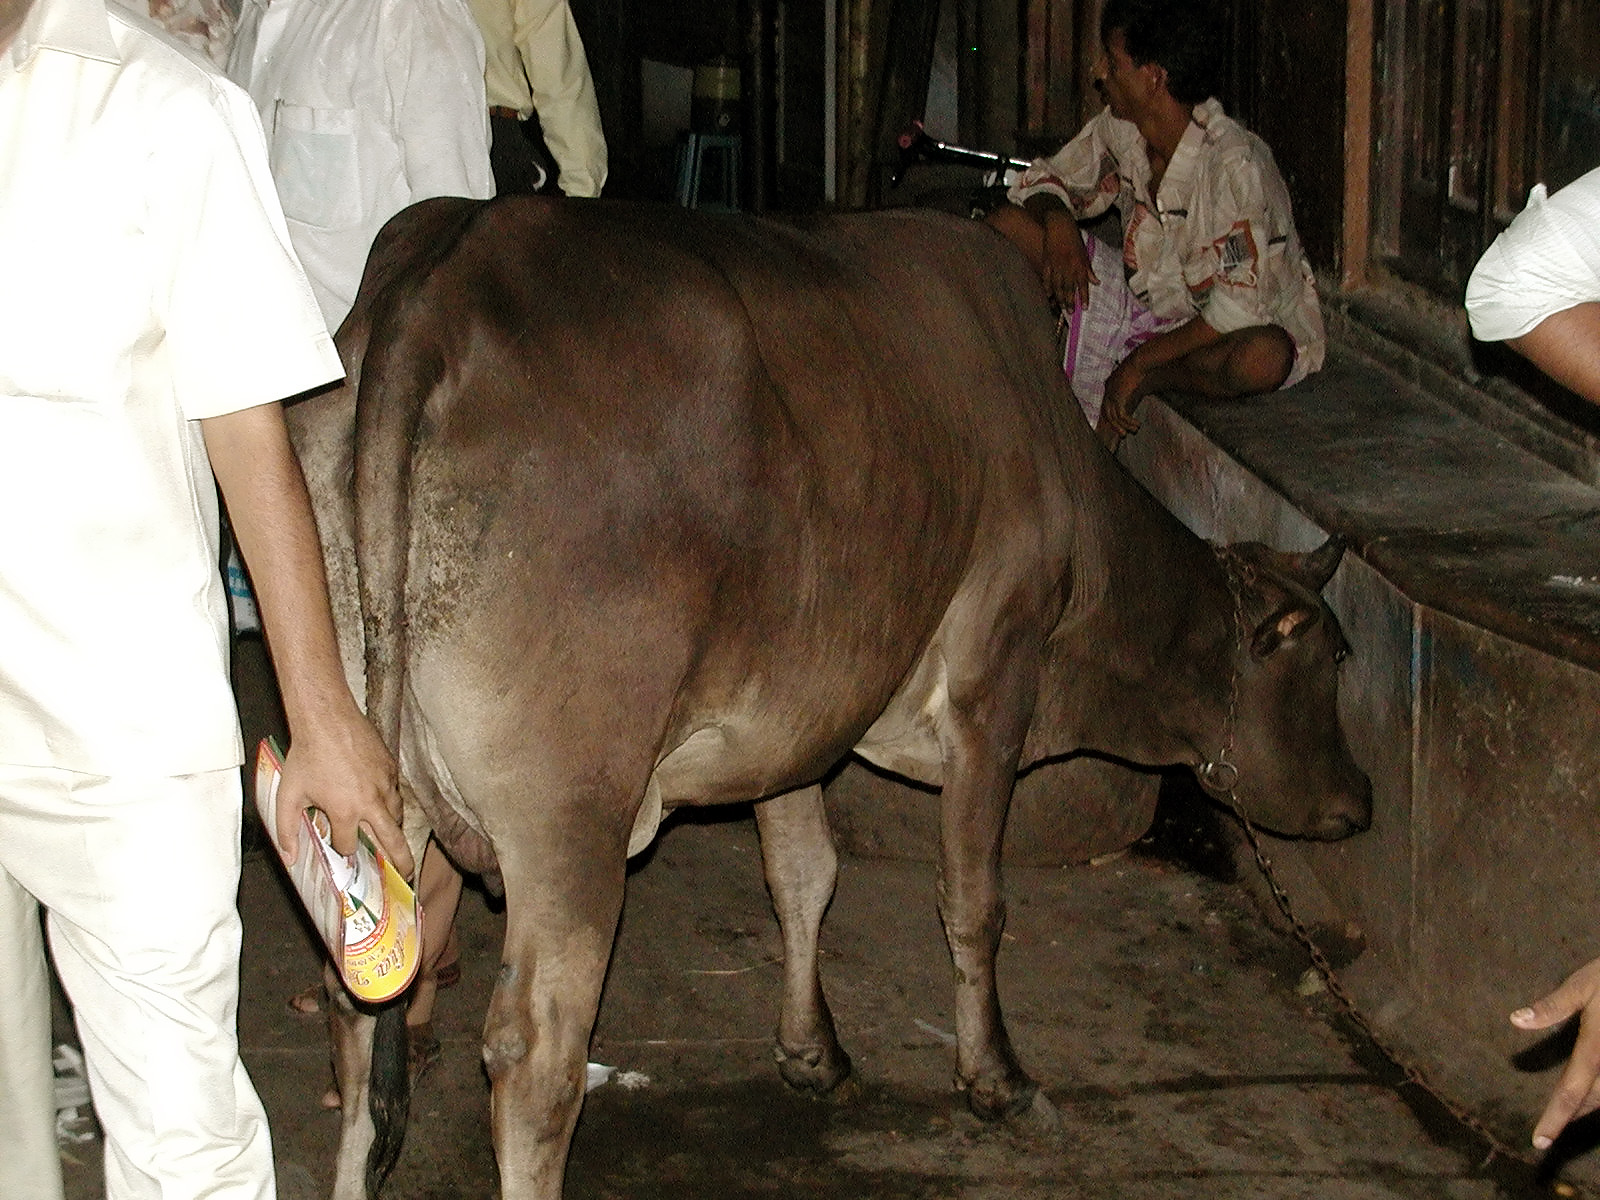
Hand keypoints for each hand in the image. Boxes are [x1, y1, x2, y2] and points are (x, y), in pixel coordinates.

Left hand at [274, 706, 413, 878]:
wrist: (328, 719)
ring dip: (395, 831)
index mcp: (346, 812)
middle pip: (393, 841)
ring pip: (397, 816)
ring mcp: (385, 784)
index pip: (349, 845)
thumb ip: (287, 830)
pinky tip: (386, 805)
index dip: (342, 848)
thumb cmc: (307, 756)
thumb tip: (290, 858)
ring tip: (395, 840)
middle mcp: (370, 802)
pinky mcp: (391, 768)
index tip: (339, 845)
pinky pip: (396, 794)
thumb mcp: (288, 795)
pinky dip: (392, 804)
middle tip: (406, 874)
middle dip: (401, 861)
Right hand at [1041, 211, 1096, 311]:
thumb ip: (1088, 269)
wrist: (1059, 225)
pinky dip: (1047, 288)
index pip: (1083, 284)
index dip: (1084, 297)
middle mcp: (1068, 266)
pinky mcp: (1047, 263)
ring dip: (1059, 298)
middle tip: (1071, 312)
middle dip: (1070, 301)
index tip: (1084, 308)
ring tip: (1061, 308)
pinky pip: (1046, 279)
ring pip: (1057, 286)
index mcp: (1079, 264)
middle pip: (1069, 288)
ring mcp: (1056, 265)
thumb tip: (1096, 282)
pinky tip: (1048, 296)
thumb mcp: (1084, 252)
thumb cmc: (1074, 238)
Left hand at [1095, 358, 1147, 442]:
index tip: (1120, 424)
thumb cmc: (1139, 366)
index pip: (1106, 405)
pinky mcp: (1118, 398)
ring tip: (1134, 430)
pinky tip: (1136, 425)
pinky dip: (1129, 422)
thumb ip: (1129, 385)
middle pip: (1107, 414)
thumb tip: (1135, 388)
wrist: (1139, 361)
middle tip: (1123, 434)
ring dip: (1124, 426)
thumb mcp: (1131, 377)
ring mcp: (1112, 395)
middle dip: (1115, 425)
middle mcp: (1108, 391)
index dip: (1112, 416)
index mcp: (1109, 385)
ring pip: (1114, 417)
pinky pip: (1122, 416)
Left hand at [1512, 956, 1599, 1147]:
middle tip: (1547, 1131)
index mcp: (1595, 1050)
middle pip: (1591, 1101)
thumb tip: (1515, 1020)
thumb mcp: (1580, 987)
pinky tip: (1593, 1092)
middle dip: (1570, 1116)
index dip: (1555, 1119)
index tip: (1539, 1141)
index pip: (1570, 1093)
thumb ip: (1551, 1007)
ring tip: (1566, 1112)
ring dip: (1589, 1105)